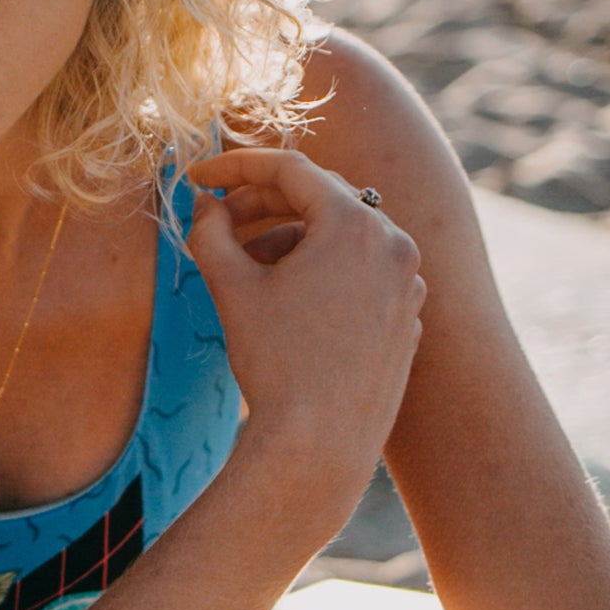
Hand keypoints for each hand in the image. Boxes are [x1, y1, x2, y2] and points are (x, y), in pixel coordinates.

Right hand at [185, 149, 424, 507]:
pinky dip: (321, 272)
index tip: (200, 178)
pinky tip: (285, 301)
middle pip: (320, 198)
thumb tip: (207, 205)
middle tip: (218, 218)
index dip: (236, 166)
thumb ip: (211, 230)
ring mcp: (409, 283)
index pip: (290, 169)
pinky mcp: (408, 318)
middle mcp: (394, 243)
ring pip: (341, 237)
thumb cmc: (275, 360)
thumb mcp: (231, 286)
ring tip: (247, 266)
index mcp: (354, 224)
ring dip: (290, 239)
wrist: (320, 444)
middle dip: (262, 203)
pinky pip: (361, 274)